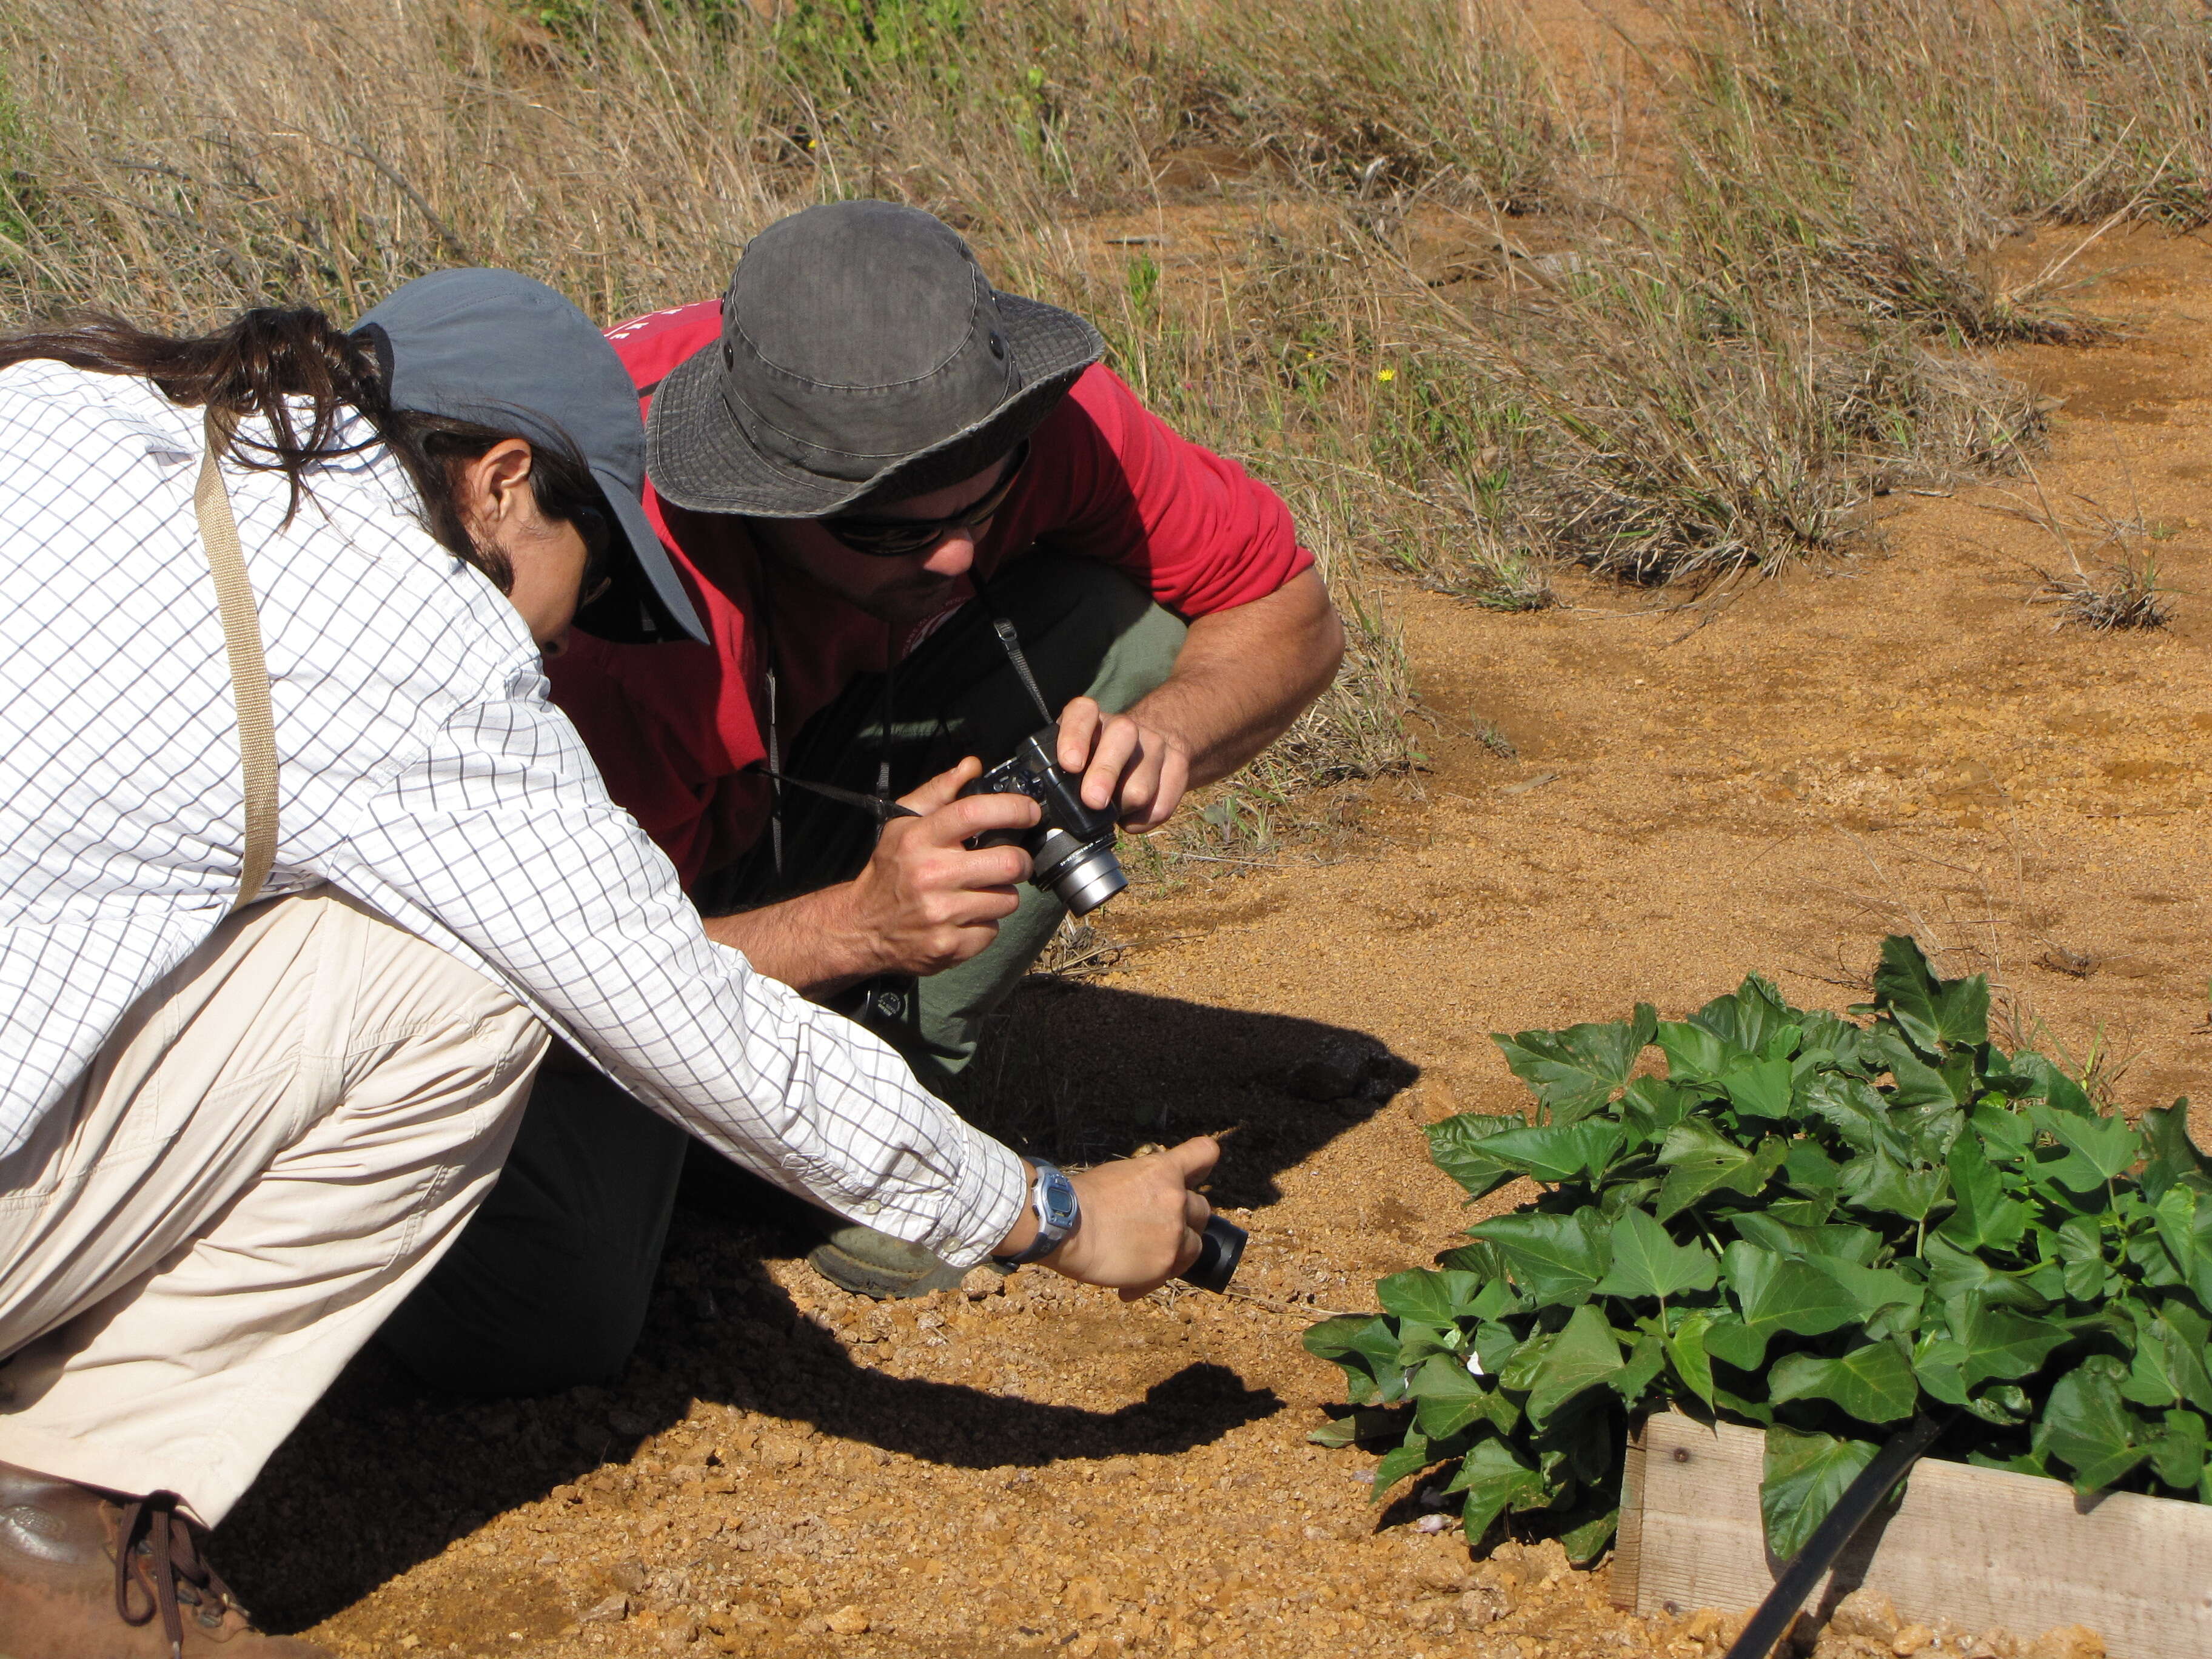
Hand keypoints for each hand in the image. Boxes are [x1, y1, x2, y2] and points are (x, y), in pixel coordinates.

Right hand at [840, 758, 1040, 976]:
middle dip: (1020, 861)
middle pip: (1008, 862)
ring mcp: (941, 914)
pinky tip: (965, 917)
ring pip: (1007, 899)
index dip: (1013, 808)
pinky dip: (985, 924)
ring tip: (979, 891)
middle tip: (1013, 861)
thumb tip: (972, 767)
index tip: (1030, 811)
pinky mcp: (949, 946)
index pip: (974, 812)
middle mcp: (930, 875)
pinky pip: (993, 930)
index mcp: (919, 839)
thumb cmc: (890, 871)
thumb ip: (939, 792)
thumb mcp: (904, 824)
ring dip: (1002, 894)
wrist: (864, 927)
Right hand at [1044, 1138, 1218, 1300]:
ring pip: (1195, 1245)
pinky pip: (1171, 1274)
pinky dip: (1149, 1281)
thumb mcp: (1119, 1175)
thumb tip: (1150, 1195)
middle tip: (1159, 1229)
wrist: (1066, 1225)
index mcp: (1164, 1170)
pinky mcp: (1166, 1263)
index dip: (1202, 1167)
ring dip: (1175, 1251)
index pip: (1205, 1153)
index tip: (1193, 1179)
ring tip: (1145, 1260)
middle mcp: (1177, 1199)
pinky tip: (1126, 1286)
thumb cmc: (1081, 1199)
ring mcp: (1175, 1233)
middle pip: (1202, 1209)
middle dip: (1186, 1219)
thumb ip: (1147, 1183)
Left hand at [1054, 696, 1192, 831]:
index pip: (1082, 713)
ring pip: (1140, 787)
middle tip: (1092, 801)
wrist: (1142, 752)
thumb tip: (1056, 806)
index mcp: (1089, 718)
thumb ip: (1059, 774)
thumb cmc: (1093, 764)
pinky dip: (1141, 821)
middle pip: (1121, 741)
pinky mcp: (1177, 764)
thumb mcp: (1071, 760)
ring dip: (1122, 809)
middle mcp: (1122, 726)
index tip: (1071, 764)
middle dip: (1105, 774)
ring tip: (1112, 811)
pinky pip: (1160, 806)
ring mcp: (1153, 743)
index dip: (1075, 737)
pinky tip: (1130, 817)